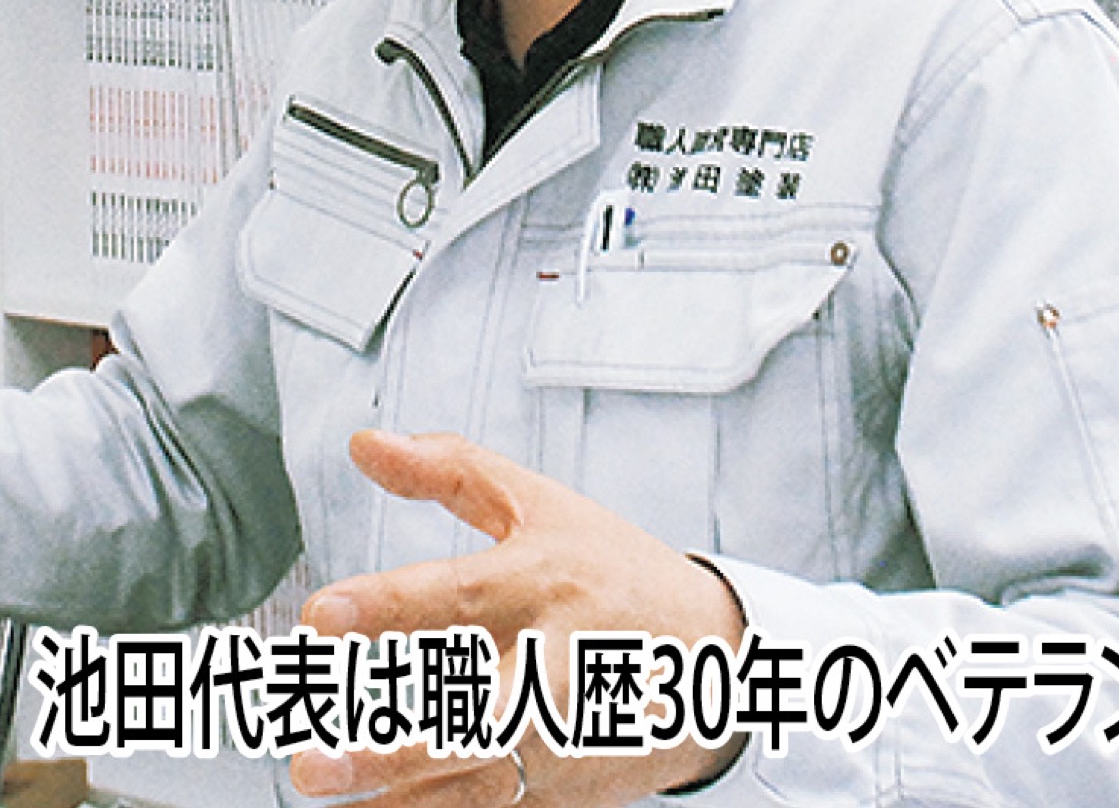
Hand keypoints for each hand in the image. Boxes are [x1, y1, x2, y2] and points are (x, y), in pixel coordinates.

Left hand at [291, 430, 746, 804]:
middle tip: (310, 753)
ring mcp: (560, 732)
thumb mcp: (540, 502)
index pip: (459, 594)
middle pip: (466, 704)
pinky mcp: (562, 783)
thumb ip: (449, 471)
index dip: (387, 606)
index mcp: (541, 579)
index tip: (319, 615)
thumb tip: (363, 443)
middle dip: (386, 734)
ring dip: (395, 785)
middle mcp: (550, 659)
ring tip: (328, 782)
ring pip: (472, 772)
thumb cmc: (612, 568)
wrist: (714, 654)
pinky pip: (492, 805)